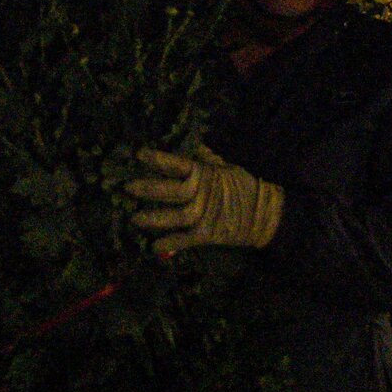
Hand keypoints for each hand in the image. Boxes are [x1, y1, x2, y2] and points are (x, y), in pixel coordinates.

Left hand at [126, 145, 283, 254]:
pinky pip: (185, 240)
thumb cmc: (243, 186)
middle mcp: (201, 193)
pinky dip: (170, 244)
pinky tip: (154, 247)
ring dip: (154, 218)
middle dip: (149, 188)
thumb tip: (193, 144)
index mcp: (205, 173)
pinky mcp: (208, 235)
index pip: (177, 164)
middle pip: (170, 191)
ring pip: (174, 217)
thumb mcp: (227, 167)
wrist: (264, 214)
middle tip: (127, 187)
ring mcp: (204, 215)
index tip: (139, 154)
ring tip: (134, 219)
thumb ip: (207, 158)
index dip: (158, 159)